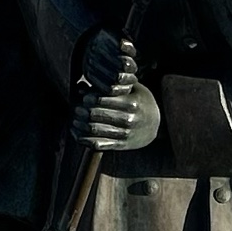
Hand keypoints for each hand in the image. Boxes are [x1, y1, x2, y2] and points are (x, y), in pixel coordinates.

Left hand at [72, 37, 159, 152]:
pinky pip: (98, 145)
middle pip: (94, 114)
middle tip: (76, 108)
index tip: (83, 96)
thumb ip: (110, 85)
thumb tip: (82, 86)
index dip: (88, 97)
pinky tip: (77, 134)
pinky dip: (84, 140)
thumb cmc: (140, 101)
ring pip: (94, 130)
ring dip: (80, 125)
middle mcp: (128, 119)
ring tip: (75, 120)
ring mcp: (124, 134)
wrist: (156, 125)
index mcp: (131, 103)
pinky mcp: (121, 145)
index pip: (101, 99)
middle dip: (81, 111)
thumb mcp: (132, 88)